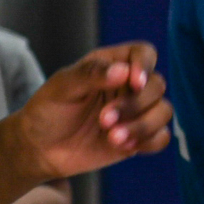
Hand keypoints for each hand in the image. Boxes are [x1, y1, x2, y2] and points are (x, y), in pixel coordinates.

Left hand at [6, 43, 172, 180]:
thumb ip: (91, 74)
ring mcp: (135, 113)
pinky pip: (161, 138)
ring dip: (142, 126)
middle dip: (135, 104)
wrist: (40, 149)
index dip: (145, 66)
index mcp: (112, 64)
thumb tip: (124, 71)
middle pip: (157, 86)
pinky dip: (148, 141)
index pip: (144, 54)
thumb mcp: (62, 87)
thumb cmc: (48, 111)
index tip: (134, 83)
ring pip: (164, 112)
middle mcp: (129, 86)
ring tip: (113, 138)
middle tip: (104, 120)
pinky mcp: (138, 138)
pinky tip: (123, 146)